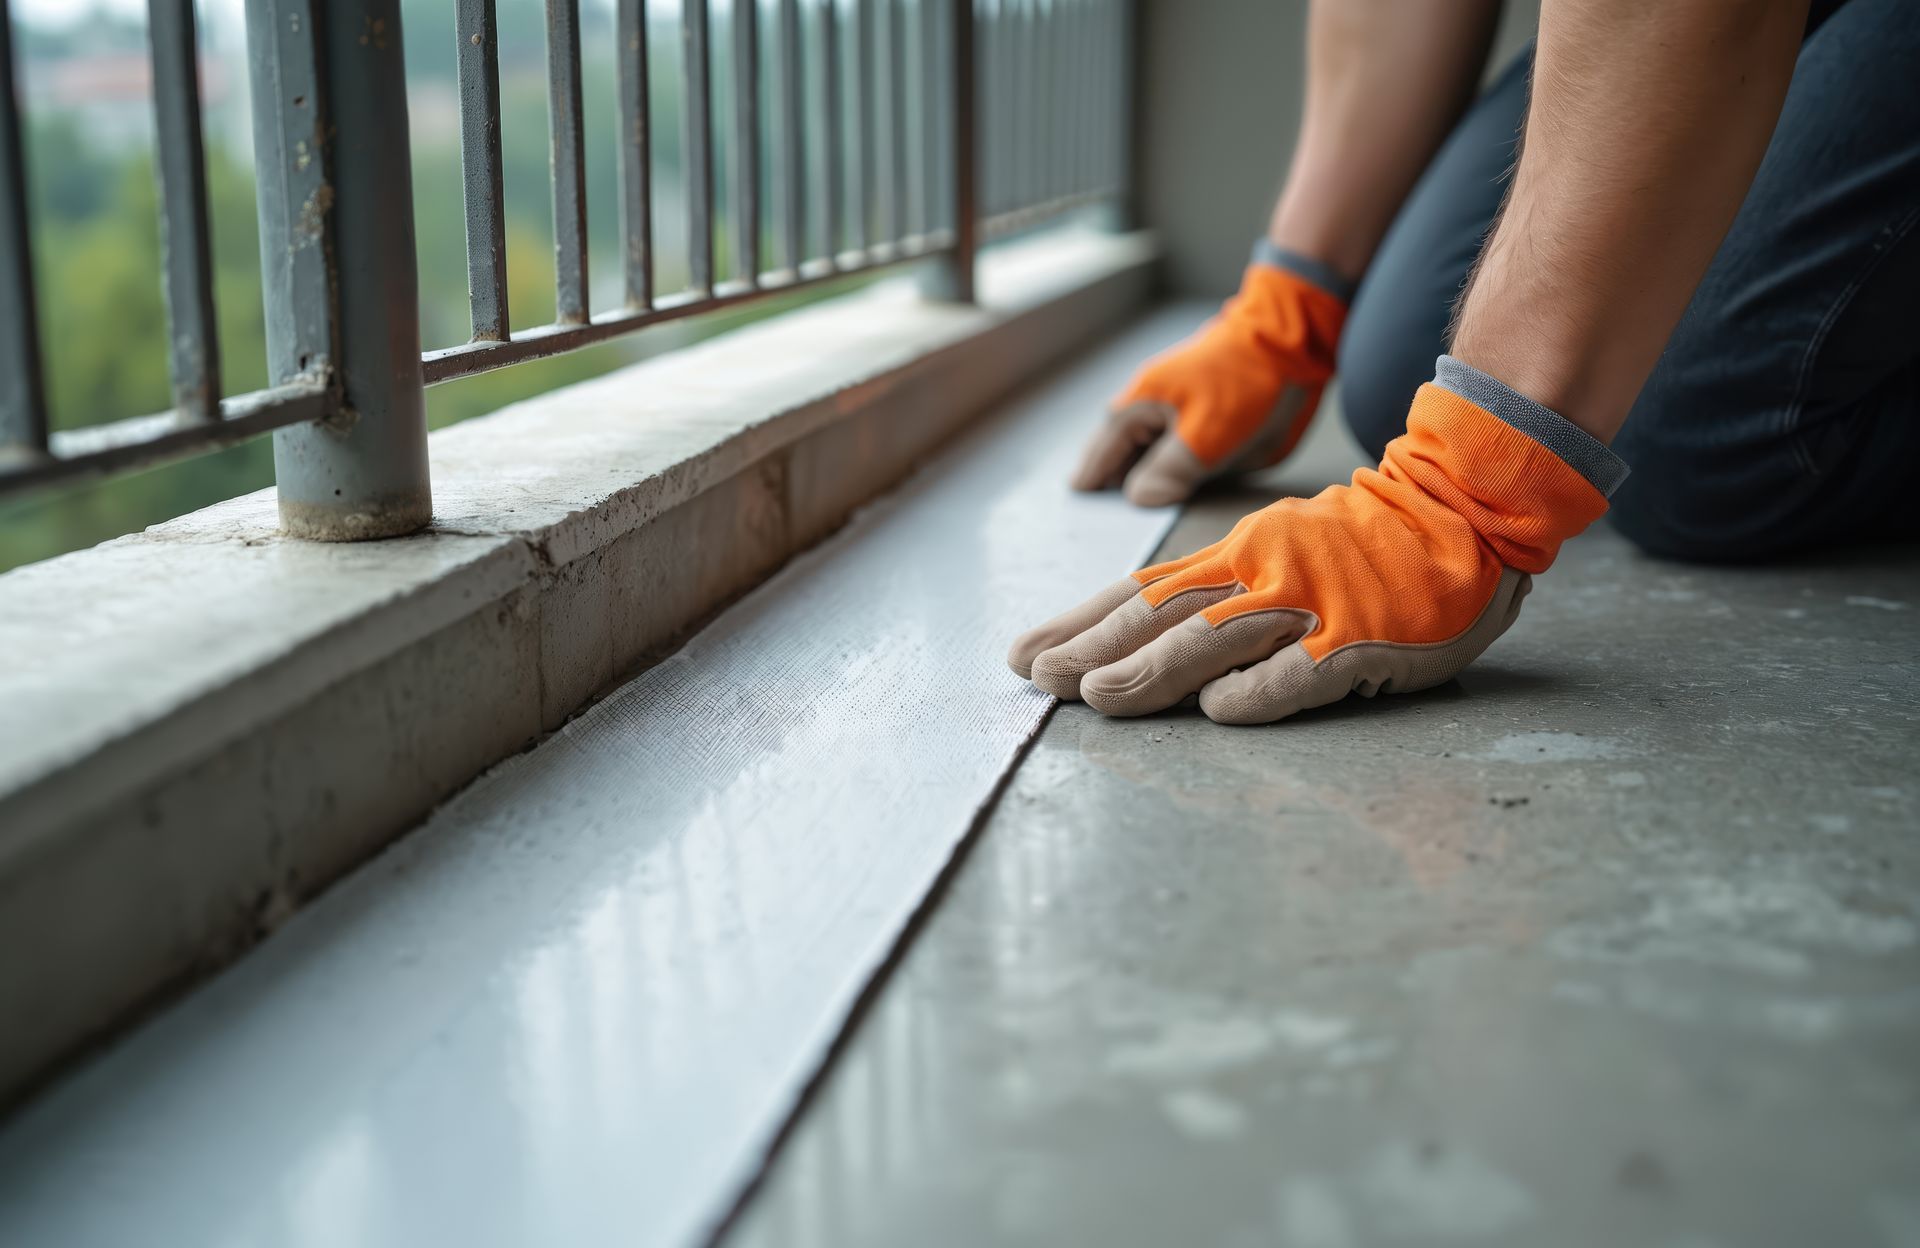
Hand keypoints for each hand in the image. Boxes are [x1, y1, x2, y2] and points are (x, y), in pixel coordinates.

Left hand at [1020, 360, 1623, 722]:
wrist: (1458, 512)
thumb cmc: (1362, 547)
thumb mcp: (1274, 554)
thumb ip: (1215, 595)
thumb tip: (1137, 647)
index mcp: (1235, 557)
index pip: (1139, 593)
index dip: (1078, 624)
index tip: (1024, 652)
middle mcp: (1259, 575)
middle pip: (1160, 616)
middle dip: (1092, 648)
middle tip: (1035, 678)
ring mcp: (1310, 607)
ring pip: (1216, 639)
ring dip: (1152, 669)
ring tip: (1097, 695)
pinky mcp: (1360, 640)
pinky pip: (1304, 670)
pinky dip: (1261, 691)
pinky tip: (1218, 713)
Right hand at [1072, 252, 1347, 506]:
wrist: (1289, 339)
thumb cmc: (1245, 384)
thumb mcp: (1206, 438)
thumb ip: (1169, 472)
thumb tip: (1138, 499)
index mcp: (1135, 409)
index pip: (1099, 461)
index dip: (1095, 490)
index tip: (1088, 519)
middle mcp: (1145, 407)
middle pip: (1116, 457)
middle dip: (1113, 486)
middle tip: (1109, 522)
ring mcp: (1170, 407)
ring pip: (1143, 453)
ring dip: (1141, 478)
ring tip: (1138, 508)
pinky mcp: (1197, 411)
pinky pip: (1170, 445)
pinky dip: (1167, 465)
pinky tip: (1178, 485)